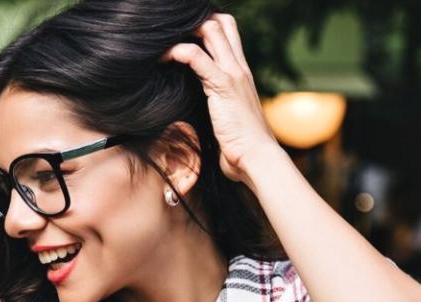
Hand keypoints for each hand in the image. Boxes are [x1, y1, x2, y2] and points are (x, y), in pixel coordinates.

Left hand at [163, 13, 280, 183]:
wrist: (257, 158)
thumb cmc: (242, 147)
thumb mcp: (228, 119)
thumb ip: (218, 107)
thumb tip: (199, 111)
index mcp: (241, 74)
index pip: (228, 34)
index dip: (207, 28)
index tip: (183, 40)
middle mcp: (239, 68)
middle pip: (222, 24)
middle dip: (197, 23)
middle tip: (174, 38)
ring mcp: (233, 74)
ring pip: (211, 30)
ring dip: (185, 32)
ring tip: (164, 44)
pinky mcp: (222, 85)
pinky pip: (197, 57)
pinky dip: (178, 51)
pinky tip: (164, 58)